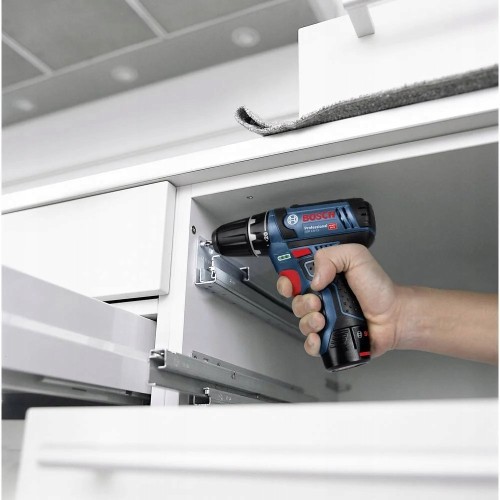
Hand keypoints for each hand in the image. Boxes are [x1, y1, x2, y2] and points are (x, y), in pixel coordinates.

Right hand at [277, 244, 400, 357]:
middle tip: (317, 301)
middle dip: (301, 302)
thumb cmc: (378, 289)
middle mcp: (321, 297)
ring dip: (308, 321)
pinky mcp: (329, 337)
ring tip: (323, 318)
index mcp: (323, 277)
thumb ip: (332, 256)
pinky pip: (310, 343)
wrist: (394, 316)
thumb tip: (314, 278)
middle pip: (294, 300)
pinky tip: (319, 337)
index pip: (294, 276)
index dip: (286, 280)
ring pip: (301, 322)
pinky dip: (311, 342)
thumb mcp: (357, 257)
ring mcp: (324, 318)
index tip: (290, 284)